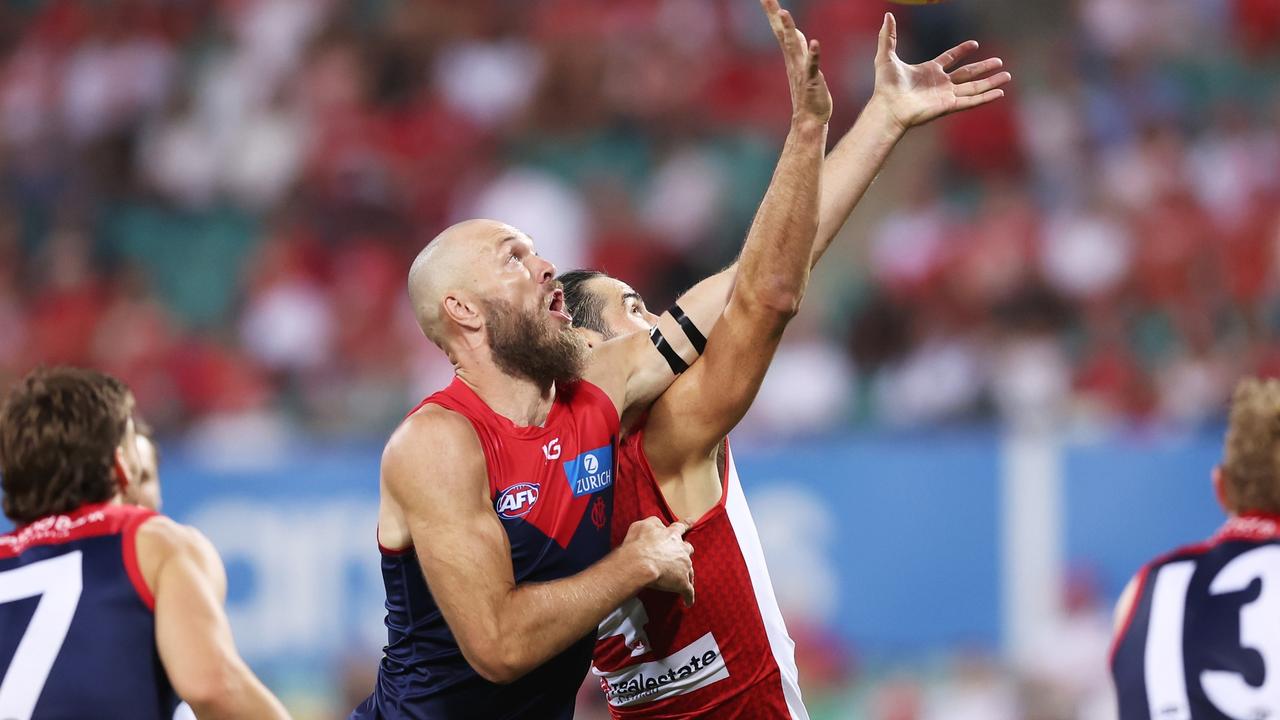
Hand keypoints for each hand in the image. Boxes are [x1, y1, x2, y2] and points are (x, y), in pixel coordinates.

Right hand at [620, 517, 694, 605]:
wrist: (640, 563)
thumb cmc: (638, 544)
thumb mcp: (642, 525)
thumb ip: (653, 523)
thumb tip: (659, 524)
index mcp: (672, 535)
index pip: (680, 527)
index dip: (686, 524)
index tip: (692, 521)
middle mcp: (681, 550)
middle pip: (688, 549)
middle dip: (686, 551)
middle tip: (683, 554)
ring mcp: (684, 567)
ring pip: (690, 571)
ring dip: (687, 574)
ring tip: (686, 580)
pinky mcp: (682, 583)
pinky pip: (688, 592)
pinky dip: (688, 597)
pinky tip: (688, 602)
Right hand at [761, 0, 831, 125]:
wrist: (809, 120)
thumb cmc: (808, 94)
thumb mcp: (804, 65)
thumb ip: (800, 47)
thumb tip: (795, 31)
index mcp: (791, 56)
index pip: (780, 30)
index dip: (773, 12)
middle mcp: (793, 60)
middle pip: (782, 33)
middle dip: (775, 14)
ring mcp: (801, 70)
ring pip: (793, 46)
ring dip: (788, 29)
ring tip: (783, 12)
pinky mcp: (812, 81)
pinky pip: (812, 66)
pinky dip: (813, 55)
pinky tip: (816, 43)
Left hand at [871, 12, 1011, 131]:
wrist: (888, 106)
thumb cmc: (885, 85)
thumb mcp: (886, 56)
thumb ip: (888, 36)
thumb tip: (887, 15)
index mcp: (928, 71)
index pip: (949, 58)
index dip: (961, 51)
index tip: (974, 44)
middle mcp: (940, 83)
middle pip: (967, 74)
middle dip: (984, 67)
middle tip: (999, 61)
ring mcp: (945, 95)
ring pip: (974, 87)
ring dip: (991, 82)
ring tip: (1007, 76)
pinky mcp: (949, 106)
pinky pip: (972, 101)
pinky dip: (986, 97)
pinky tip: (1000, 93)